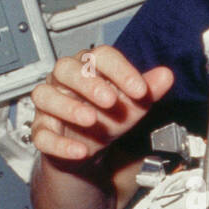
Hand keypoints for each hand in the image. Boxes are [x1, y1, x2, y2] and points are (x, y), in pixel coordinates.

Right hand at [31, 45, 173, 163]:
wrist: (89, 150)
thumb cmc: (107, 118)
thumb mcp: (132, 106)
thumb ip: (148, 91)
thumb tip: (166, 75)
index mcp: (88, 67)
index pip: (100, 56)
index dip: (120, 70)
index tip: (140, 90)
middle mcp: (64, 81)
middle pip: (66, 69)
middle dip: (88, 84)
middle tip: (111, 101)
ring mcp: (49, 105)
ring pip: (45, 96)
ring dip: (68, 108)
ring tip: (91, 120)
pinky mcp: (41, 131)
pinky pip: (42, 134)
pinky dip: (59, 144)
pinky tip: (79, 151)